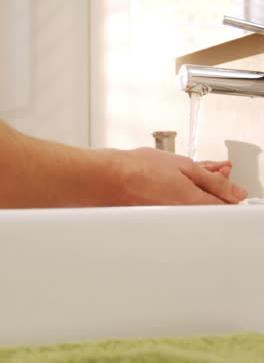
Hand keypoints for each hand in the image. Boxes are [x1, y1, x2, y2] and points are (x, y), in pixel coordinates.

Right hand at [107, 148, 246, 205]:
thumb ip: (213, 180)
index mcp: (194, 203)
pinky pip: (179, 206)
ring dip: (197, 188)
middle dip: (213, 186)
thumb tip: (235, 192)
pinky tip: (172, 180)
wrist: (111, 178)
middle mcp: (184, 216)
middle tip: (207, 169)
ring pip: (194, 204)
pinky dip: (182, 193)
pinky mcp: (160, 218)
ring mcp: (171, 219)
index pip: (225, 204)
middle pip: (210, 204)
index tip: (223, 176)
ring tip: (185, 172)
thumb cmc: (140, 169)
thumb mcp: (185, 166)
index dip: (228, 188)